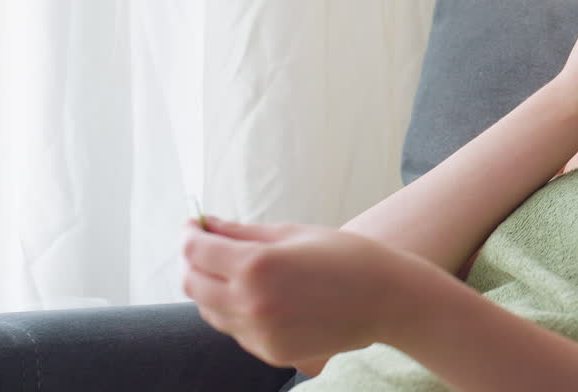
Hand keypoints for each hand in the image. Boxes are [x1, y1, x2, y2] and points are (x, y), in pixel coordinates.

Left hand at [181, 216, 423, 368]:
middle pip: (192, 284)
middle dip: (194, 262)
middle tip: (207, 247)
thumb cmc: (346, 257)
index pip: (197, 250)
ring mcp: (259, 333)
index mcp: (257, 265)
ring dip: (212, 288)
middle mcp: (251, 303)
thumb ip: (244, 232)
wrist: (388, 300)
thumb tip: (208, 226)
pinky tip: (262, 296)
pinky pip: (235, 330)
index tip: (193, 225)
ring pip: (209, 310)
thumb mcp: (295, 233)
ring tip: (237, 271)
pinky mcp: (270, 353)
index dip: (190, 234)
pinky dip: (236, 311)